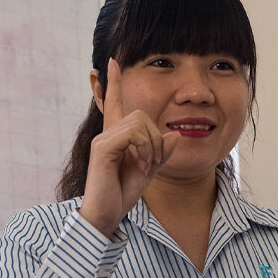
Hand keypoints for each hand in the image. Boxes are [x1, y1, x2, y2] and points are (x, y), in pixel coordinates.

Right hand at [78, 59, 180, 235]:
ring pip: (139, 122)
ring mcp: (103, 139)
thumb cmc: (122, 194)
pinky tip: (141, 166)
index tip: (114, 61)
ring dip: (152, 146)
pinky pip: (132, 134)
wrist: (106, 216)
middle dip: (156, 136)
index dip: (114, 82)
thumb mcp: (148, 171)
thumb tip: (174, 133)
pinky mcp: (103, 148)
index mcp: (116, 137)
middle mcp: (106, 134)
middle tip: (153, 161)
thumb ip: (161, 152)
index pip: (114, 103)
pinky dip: (144, 149)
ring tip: (146, 167)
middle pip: (141, 114)